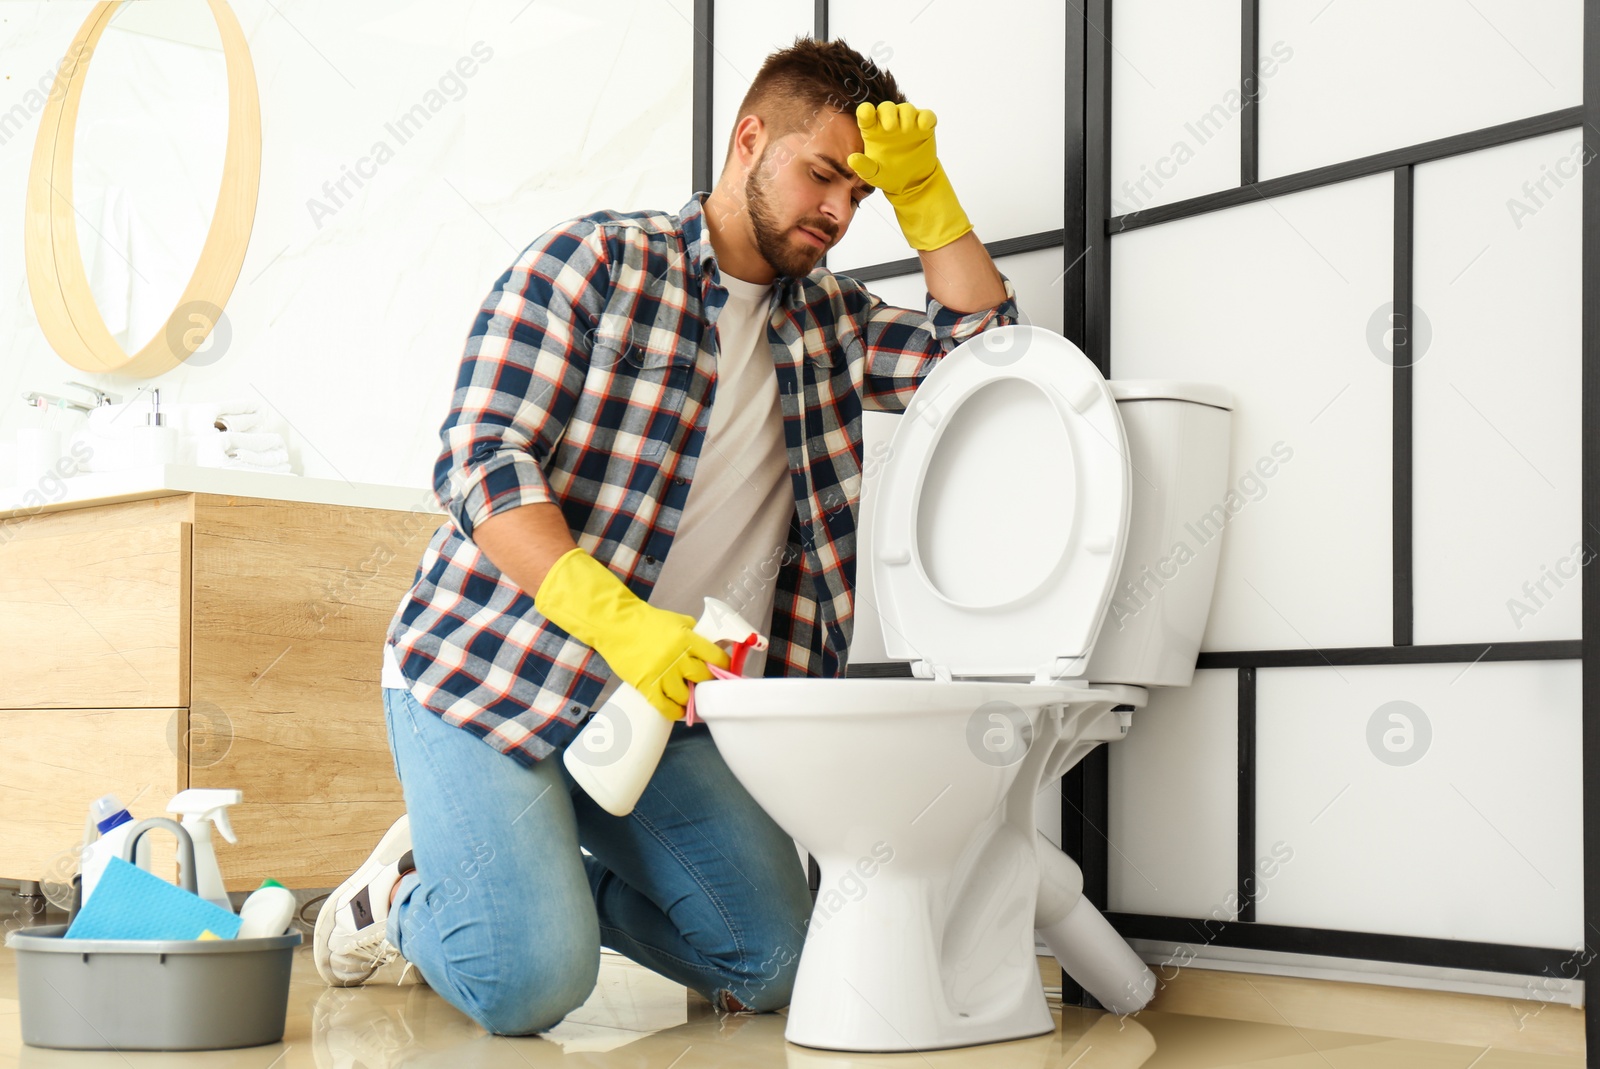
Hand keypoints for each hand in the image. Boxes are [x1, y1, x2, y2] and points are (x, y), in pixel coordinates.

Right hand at [534, 548, 729, 719]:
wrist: (616, 625)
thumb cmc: (646, 621)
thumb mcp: (678, 621)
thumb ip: (695, 634)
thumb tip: (713, 648)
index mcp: (688, 639)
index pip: (716, 658)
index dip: (723, 667)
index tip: (725, 673)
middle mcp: (678, 657)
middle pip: (703, 678)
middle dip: (707, 683)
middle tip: (706, 686)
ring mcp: (662, 673)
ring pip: (686, 696)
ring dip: (690, 698)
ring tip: (691, 698)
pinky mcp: (646, 686)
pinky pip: (666, 707)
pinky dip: (674, 712)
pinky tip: (678, 710)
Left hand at [847, 101, 972, 250]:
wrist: (912, 183)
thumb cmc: (889, 176)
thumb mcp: (874, 174)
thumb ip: (864, 166)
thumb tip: (851, 159)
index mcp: (873, 130)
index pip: (866, 114)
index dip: (866, 111)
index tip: (866, 113)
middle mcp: (889, 122)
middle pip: (887, 107)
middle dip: (888, 113)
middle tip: (889, 127)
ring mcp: (908, 123)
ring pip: (907, 109)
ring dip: (906, 116)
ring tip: (906, 130)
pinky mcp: (924, 127)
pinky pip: (926, 116)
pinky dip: (926, 118)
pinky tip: (924, 127)